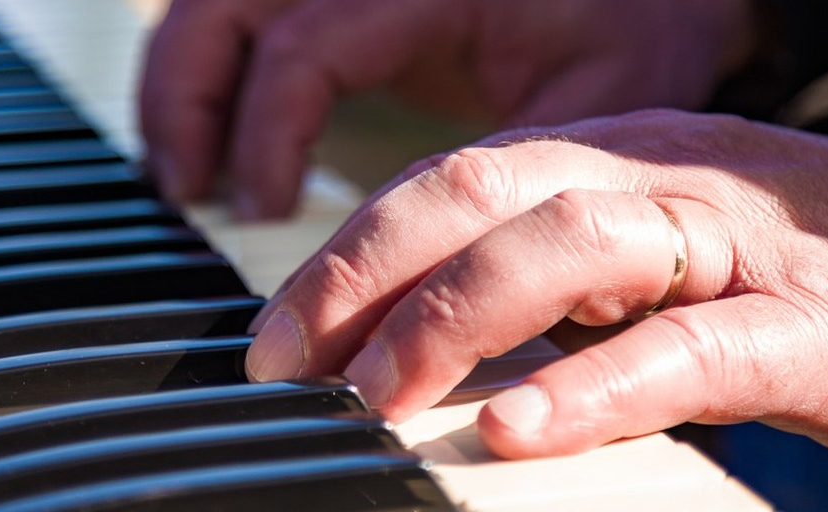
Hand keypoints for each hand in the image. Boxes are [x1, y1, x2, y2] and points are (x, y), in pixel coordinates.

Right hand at [138, 0, 756, 218]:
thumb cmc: (644, 32)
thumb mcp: (597, 107)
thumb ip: (508, 174)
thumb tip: (429, 273)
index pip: (306, 48)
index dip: (266, 136)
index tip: (259, 214)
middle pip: (225, 4)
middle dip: (187, 100)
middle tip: (185, 194)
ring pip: (218, 0)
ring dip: (185, 80)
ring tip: (183, 172)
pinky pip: (247, 8)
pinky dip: (215, 65)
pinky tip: (217, 134)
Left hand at [246, 109, 827, 464]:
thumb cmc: (802, 279)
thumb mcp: (661, 262)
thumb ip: (558, 285)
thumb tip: (423, 344)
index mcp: (619, 160)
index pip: (457, 180)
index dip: (351, 251)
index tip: (273, 336)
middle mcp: (662, 178)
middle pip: (487, 190)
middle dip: (366, 271)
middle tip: (283, 363)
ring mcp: (734, 244)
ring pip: (573, 244)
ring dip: (455, 317)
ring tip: (373, 394)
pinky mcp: (804, 328)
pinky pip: (687, 347)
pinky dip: (593, 385)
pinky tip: (516, 429)